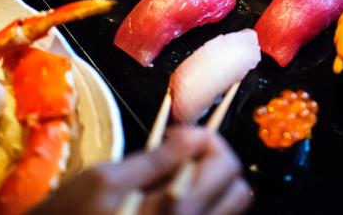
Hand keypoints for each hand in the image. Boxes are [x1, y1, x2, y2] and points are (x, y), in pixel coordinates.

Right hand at [32, 126, 251, 214]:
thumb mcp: (103, 181)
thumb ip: (155, 159)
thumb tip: (194, 135)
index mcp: (172, 210)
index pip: (224, 165)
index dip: (206, 138)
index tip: (179, 135)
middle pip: (239, 189)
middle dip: (216, 161)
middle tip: (184, 152)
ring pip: (231, 208)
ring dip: (212, 184)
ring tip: (178, 175)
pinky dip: (202, 204)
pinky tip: (173, 197)